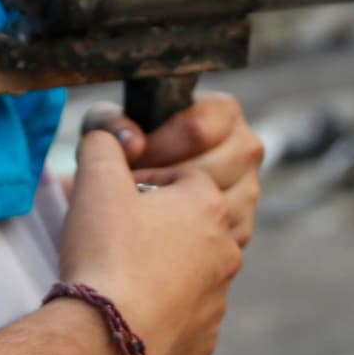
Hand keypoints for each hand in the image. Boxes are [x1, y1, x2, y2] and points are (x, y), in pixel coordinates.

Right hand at [56, 125, 241, 354]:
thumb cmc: (104, 256)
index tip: (119, 198)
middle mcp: (226, 249)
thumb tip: (109, 136)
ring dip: (164, 265)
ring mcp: (218, 297)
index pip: (184, 175)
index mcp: (208, 204)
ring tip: (122, 272)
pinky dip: (163, 307)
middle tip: (118, 234)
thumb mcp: (95, 181)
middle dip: (161, 222)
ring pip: (193, 268)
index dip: (146, 182)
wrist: (104, 341)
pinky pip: (186, 312)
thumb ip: (103, 143)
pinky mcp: (205, 337)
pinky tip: (131, 308)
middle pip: (193, 222)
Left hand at [82, 93, 264, 249]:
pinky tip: (157, 233)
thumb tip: (133, 142)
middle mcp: (246, 148)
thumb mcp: (104, 128)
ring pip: (218, 208)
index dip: (158, 147)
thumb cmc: (121, 153)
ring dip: (173, 214)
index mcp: (224, 112)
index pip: (197, 129)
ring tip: (140, 209)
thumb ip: (110, 124)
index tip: (132, 160)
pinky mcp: (243, 231)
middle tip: (131, 190)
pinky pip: (218, 241)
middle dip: (163, 181)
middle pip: (209, 170)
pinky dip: (184, 242)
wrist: (127, 203)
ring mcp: (249, 191)